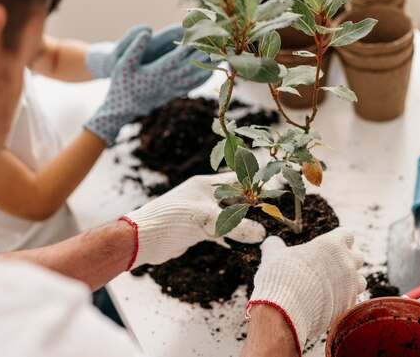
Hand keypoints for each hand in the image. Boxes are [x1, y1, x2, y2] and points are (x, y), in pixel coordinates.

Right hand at [85, 26, 211, 144]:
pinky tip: (210, 71)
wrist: (122, 110)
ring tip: (219, 54)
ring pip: (194, 77)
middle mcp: (167, 82)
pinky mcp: (173, 95)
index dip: (190, 43)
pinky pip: (192, 86)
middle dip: (203, 52)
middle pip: (191, 65)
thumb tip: (147, 31)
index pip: (178, 56)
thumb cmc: (121, 84)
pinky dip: (202, 78)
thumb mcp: (123, 64)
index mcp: (155, 72)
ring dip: (207, 65)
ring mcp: (172, 90)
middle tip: (216, 39)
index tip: (200, 31)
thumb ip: (135, 48)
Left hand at [120, 173, 265, 269]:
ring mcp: (199, 211)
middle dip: (253, 203)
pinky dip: (232, 232)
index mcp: (205, 185)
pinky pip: (220, 227)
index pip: (236, 178)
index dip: (254, 181)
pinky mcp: (196, 227)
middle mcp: (203, 195)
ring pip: (228, 213)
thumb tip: (262, 234)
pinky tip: (245, 241)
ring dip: (243, 219)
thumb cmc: (171, 220)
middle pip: (234, 196)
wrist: (143, 239)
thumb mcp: (206, 220)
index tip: (274, 186)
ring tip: (266, 225)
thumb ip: (235, 226)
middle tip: (275, 210)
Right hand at [247, 228, 365, 354]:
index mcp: (331, 244)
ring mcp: (351, 285)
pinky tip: (327, 303)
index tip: (327, 246)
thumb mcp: (273, 255)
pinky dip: (343, 301)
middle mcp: (346, 263)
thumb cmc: (281, 277)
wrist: (287, 309)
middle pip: (358, 255)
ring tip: (331, 286)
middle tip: (329, 266)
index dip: (337, 240)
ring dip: (349, 281)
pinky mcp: (349, 306)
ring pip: (360, 280)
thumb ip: (275, 246)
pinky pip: (352, 300)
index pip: (347, 234)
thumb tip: (272, 242)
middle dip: (346, 260)